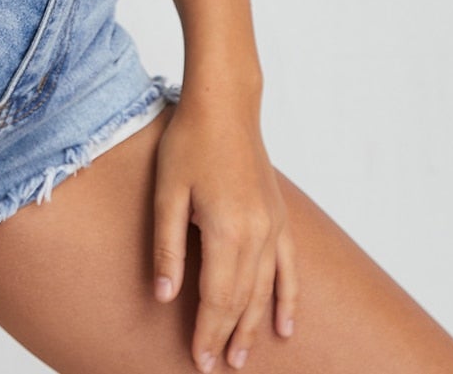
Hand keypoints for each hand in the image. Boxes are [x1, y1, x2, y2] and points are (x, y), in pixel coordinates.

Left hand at [152, 88, 298, 369]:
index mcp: (227, 230)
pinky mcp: (280, 217)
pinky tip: (285, 326)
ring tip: (239, 355)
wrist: (225, 104)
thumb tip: (164, 296)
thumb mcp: (167, 192)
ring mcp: (273, 226)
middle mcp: (257, 234)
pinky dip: (288, 298)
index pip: (217, 298)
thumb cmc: (189, 141)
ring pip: (264, 290)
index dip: (206, 332)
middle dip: (226, 336)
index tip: (198, 360)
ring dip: (252, 325)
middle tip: (214, 366)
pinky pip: (288, 268)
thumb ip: (167, 246)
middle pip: (242, 300)